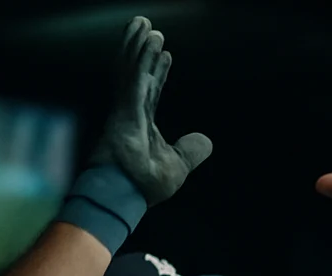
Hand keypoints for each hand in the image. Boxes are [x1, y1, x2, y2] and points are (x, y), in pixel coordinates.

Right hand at [90, 17, 211, 205]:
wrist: (127, 195)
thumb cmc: (145, 184)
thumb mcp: (179, 165)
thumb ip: (191, 151)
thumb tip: (207, 140)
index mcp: (141, 123)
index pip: (151, 89)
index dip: (157, 70)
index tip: (165, 53)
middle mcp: (131, 111)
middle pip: (137, 72)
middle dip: (142, 49)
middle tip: (147, 26)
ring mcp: (125, 109)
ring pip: (132, 69)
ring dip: (139, 45)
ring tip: (145, 24)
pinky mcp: (124, 109)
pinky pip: (134, 77)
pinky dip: (141, 58)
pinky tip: (147, 41)